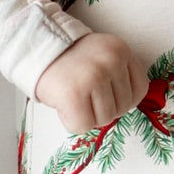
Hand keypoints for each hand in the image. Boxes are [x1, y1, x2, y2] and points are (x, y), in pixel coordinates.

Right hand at [34, 32, 151, 132]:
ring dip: (88, 115)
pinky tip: (64, 105)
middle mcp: (111, 61)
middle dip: (103, 108)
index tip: (104, 93)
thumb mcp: (101, 57)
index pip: (140, 90)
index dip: (122, 99)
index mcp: (121, 50)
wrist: (33, 48)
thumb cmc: (68, 60)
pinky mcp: (74, 94)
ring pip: (105, 119)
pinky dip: (72, 121)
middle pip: (123, 108)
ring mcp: (94, 77)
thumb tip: (125, 108)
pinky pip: (83, 125)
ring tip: (73, 97)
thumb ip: (118, 76)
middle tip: (83, 93)